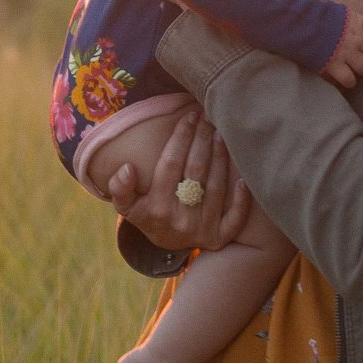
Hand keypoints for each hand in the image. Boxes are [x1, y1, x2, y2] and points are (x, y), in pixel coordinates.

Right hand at [107, 109, 251, 251]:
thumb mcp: (127, 205)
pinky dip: (241, 200)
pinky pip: (235, 219)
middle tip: (208, 118)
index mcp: (156, 208)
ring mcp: (202, 230)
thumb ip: (120, 187)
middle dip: (202, 140)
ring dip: (220, 158)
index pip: (170, 165)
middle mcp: (180, 220)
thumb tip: (128, 168)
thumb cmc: (148, 214)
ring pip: (216, 187)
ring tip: (220, 134)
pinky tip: (243, 179)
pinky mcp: (219, 238)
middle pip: (196, 171)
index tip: (188, 117)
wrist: (168, 245)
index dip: (181, 138)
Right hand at [321, 8, 362, 87]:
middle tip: (362, 58)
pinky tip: (343, 77)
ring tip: (352, 69)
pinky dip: (348, 81)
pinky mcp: (334, 66)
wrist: (297, 23)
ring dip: (360, 70)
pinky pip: (350, 79)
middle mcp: (355, 37)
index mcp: (357, 21)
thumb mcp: (338, 13)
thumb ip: (352, 21)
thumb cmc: (316, 17)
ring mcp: (346, 52)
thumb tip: (359, 27)